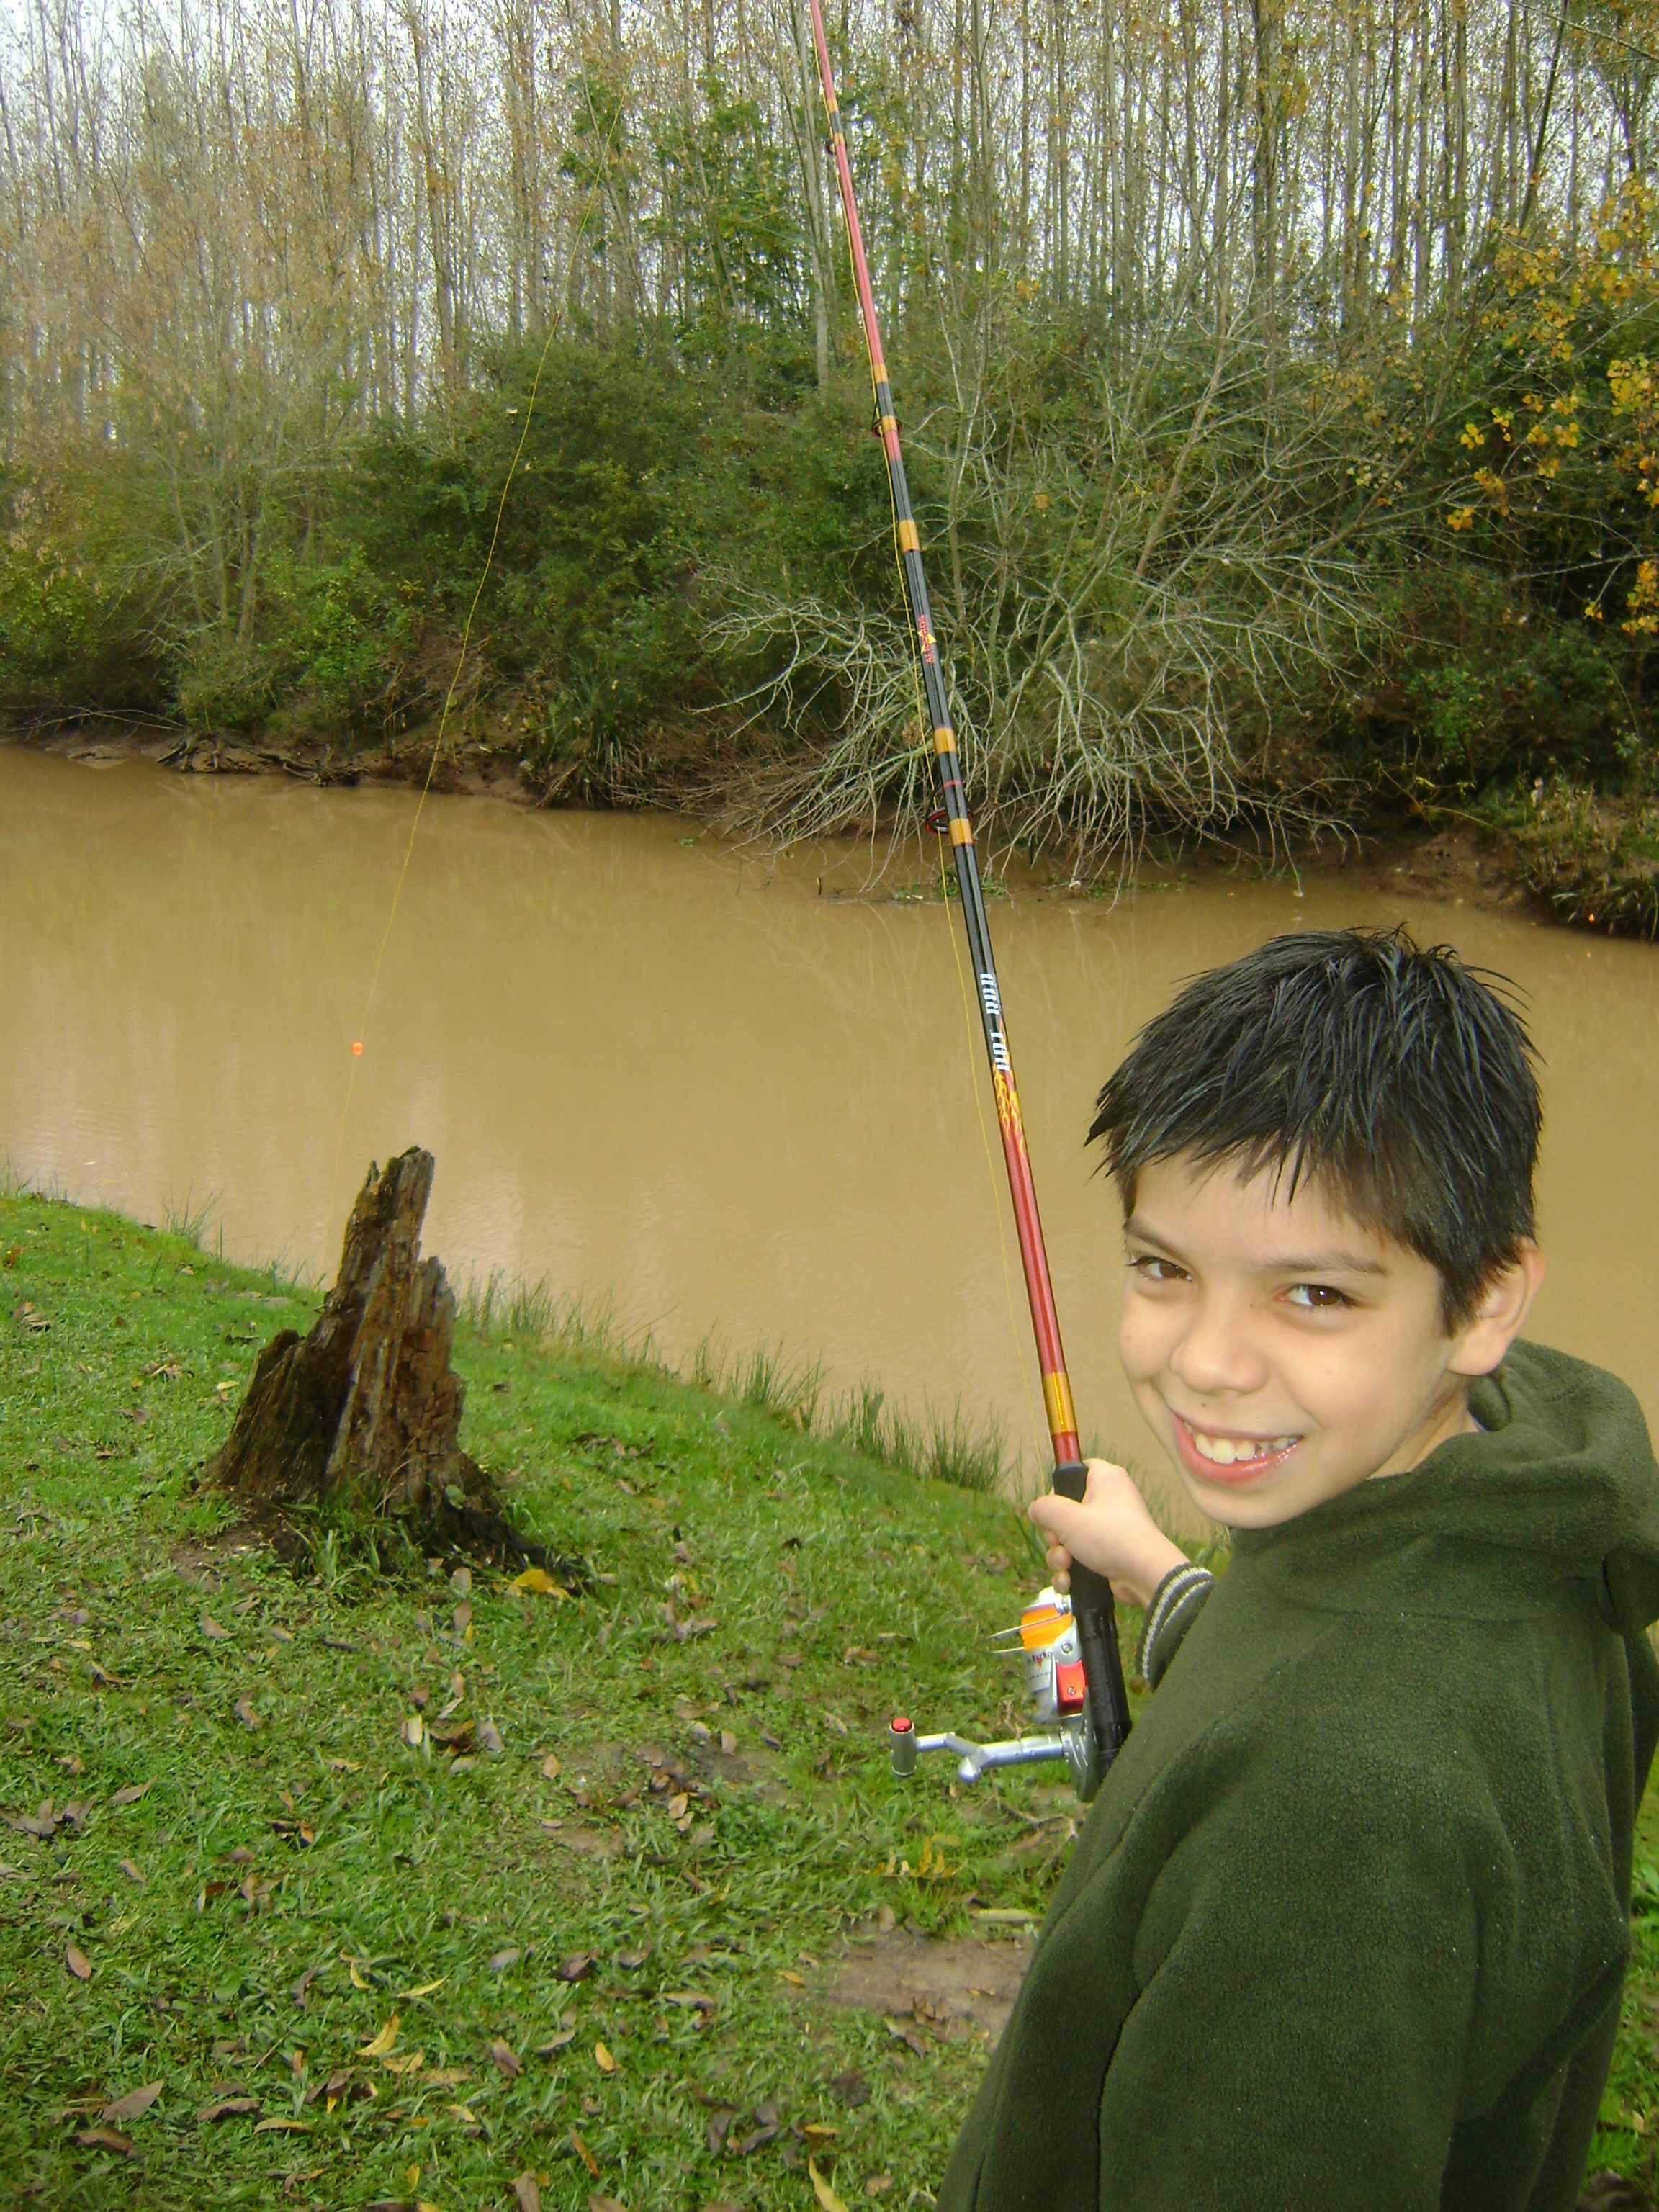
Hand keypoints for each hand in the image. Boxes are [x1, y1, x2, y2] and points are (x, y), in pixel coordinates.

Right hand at [1028, 1458, 1187, 1609]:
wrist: (1144, 1575)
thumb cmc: (1110, 1537)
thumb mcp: (1067, 1517)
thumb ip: (1044, 1508)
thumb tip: (1036, 1509)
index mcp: (1105, 1479)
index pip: (1076, 1470)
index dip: (1059, 1489)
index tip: (1053, 1508)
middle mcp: (1110, 1501)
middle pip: (1067, 1511)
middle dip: (1055, 1534)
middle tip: (1059, 1543)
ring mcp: (1111, 1529)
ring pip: (1070, 1539)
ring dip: (1060, 1556)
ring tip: (1066, 1566)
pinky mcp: (1110, 1553)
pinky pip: (1081, 1557)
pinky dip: (1072, 1570)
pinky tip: (1068, 1581)